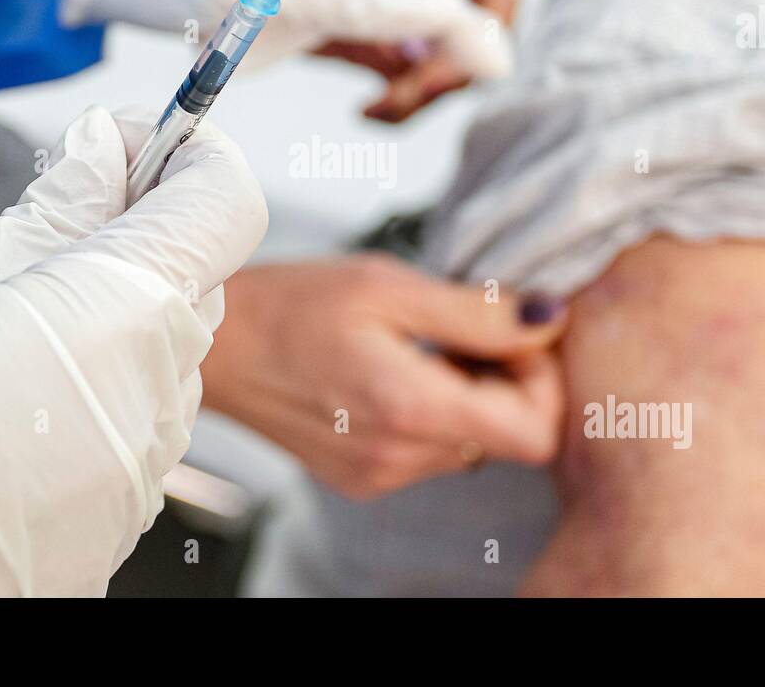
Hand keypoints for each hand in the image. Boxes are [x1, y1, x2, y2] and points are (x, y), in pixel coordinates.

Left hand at [63, 0, 512, 96]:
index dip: (455, 22)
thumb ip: (362, 6)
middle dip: (428, 44)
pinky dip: (346, 57)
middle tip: (407, 99)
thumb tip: (459, 29)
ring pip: (384, 12)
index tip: (472, 75)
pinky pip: (342, 25)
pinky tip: (338, 80)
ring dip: (387, 58)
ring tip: (374, 98)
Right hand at [200, 255, 566, 499]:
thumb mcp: (388, 286)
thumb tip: (550, 319)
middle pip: (508, 439)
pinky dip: (433, 412)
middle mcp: (399, 457)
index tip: (513, 335)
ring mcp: (380, 475)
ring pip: (472, 444)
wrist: (214, 346)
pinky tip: (395, 371)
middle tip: (465, 328)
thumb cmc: (291, 305)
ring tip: (421, 345)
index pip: (536, 433)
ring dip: (468, 395)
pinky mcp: (363, 478)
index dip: (544, 382)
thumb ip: (478, 313)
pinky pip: (430, 452)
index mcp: (410, 407)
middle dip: (507, 381)